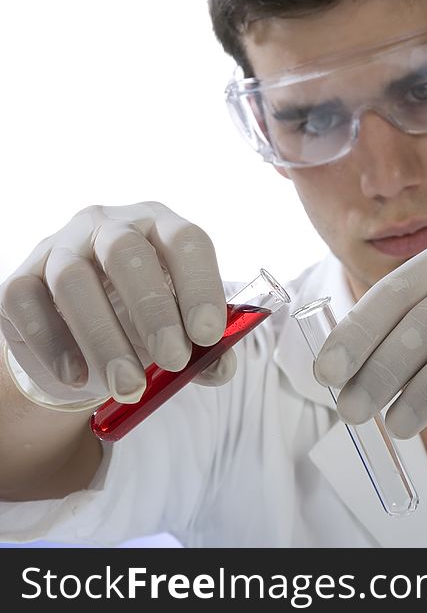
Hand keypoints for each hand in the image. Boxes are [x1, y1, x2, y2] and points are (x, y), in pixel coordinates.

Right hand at [0, 203, 234, 408]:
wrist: (83, 339)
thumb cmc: (145, 323)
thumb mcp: (181, 333)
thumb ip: (206, 350)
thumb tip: (220, 366)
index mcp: (161, 228)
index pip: (186, 240)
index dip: (200, 286)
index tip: (208, 335)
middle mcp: (109, 225)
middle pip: (126, 251)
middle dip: (153, 309)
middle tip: (172, 360)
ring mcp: (60, 247)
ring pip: (73, 279)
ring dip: (105, 339)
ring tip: (129, 386)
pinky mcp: (20, 278)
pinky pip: (26, 302)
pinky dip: (54, 344)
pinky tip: (78, 376)